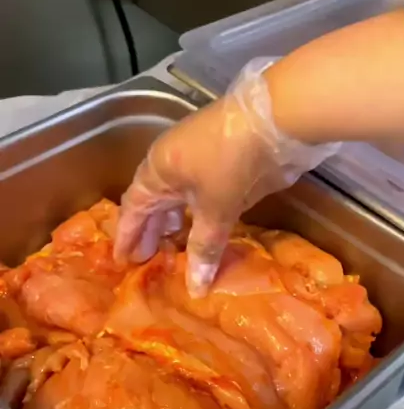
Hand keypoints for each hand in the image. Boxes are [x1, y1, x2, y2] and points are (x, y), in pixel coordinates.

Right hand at [114, 60, 337, 294]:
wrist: (276, 119)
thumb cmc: (232, 161)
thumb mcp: (215, 208)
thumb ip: (204, 248)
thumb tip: (195, 289)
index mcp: (157, 169)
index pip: (133, 208)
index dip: (126, 235)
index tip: (122, 260)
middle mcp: (172, 164)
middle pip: (154, 203)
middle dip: (150, 231)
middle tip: (147, 261)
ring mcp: (200, 163)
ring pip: (180, 199)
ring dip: (176, 224)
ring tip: (174, 250)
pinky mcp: (226, 166)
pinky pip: (203, 198)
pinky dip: (200, 218)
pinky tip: (205, 233)